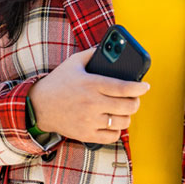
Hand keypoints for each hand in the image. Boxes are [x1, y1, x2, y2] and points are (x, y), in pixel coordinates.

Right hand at [27, 47, 149, 144]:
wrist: (39, 106)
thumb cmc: (58, 82)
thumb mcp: (73, 62)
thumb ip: (92, 53)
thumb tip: (109, 48)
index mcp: (91, 84)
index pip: (123, 87)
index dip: (139, 87)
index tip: (145, 86)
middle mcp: (92, 103)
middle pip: (128, 106)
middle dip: (135, 101)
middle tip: (134, 98)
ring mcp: (90, 120)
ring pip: (123, 122)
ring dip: (126, 116)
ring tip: (122, 110)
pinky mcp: (86, 134)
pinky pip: (112, 136)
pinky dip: (116, 130)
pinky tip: (112, 122)